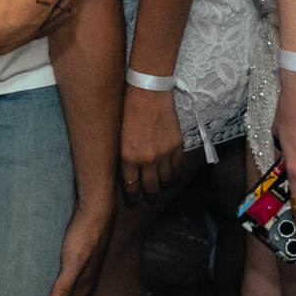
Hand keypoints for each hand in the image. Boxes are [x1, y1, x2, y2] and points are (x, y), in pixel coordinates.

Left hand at [50, 202, 111, 295]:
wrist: (97, 209)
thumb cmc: (84, 235)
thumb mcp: (72, 262)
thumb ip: (64, 286)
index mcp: (84, 283)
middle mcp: (86, 278)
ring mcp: (84, 266)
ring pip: (71, 288)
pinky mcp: (80, 254)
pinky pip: (69, 273)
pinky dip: (61, 280)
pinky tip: (54, 277)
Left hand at [120, 82, 186, 198]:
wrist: (147, 91)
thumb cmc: (127, 109)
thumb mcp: (117, 136)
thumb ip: (122, 156)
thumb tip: (125, 173)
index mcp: (127, 157)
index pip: (130, 187)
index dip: (131, 198)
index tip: (132, 203)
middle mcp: (146, 160)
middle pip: (150, 188)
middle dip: (149, 196)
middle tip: (148, 199)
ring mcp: (163, 154)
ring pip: (166, 181)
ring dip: (163, 187)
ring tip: (161, 188)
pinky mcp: (176, 146)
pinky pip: (178, 168)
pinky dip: (175, 175)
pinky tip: (172, 176)